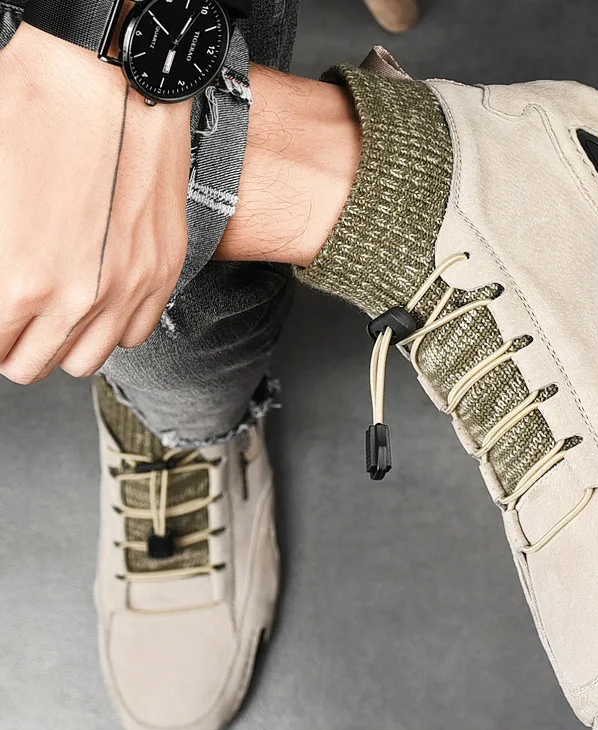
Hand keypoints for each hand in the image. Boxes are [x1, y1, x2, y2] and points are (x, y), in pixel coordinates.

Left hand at [0, 22, 191, 384]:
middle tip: (12, 320)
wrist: (114, 79)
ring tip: (56, 312)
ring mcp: (131, 286)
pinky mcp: (163, 270)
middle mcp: (82, 296)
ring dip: (64, 342)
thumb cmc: (39, 114)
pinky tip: (99, 298)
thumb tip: (3, 295)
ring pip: (87, 359)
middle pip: (34, 365)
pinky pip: (137, 334)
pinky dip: (113, 326)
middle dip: (16, 346)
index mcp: (24, 279)